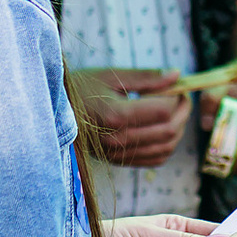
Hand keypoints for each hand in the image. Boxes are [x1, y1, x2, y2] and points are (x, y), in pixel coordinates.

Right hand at [75, 69, 190, 168]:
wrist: (53, 114)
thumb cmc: (79, 89)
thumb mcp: (110, 76)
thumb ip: (146, 77)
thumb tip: (176, 74)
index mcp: (116, 115)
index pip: (164, 109)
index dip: (177, 96)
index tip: (177, 85)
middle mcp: (118, 138)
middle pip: (169, 130)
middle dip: (183, 111)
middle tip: (183, 96)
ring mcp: (118, 153)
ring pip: (167, 147)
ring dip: (179, 128)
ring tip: (176, 111)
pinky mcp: (118, 161)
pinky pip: (156, 159)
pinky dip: (168, 145)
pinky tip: (164, 129)